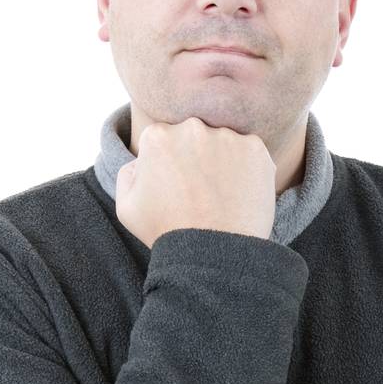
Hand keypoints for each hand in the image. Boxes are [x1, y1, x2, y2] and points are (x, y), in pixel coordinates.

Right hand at [114, 116, 276, 248]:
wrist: (212, 255)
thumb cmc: (167, 233)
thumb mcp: (127, 206)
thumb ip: (128, 173)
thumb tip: (142, 160)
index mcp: (157, 137)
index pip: (165, 140)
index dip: (170, 165)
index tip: (177, 187)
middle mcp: (192, 128)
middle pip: (194, 137)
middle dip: (196, 158)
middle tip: (200, 193)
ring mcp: (227, 137)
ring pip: (224, 143)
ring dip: (223, 163)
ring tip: (220, 198)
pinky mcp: (256, 149)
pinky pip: (251, 153)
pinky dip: (248, 170)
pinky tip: (238, 196)